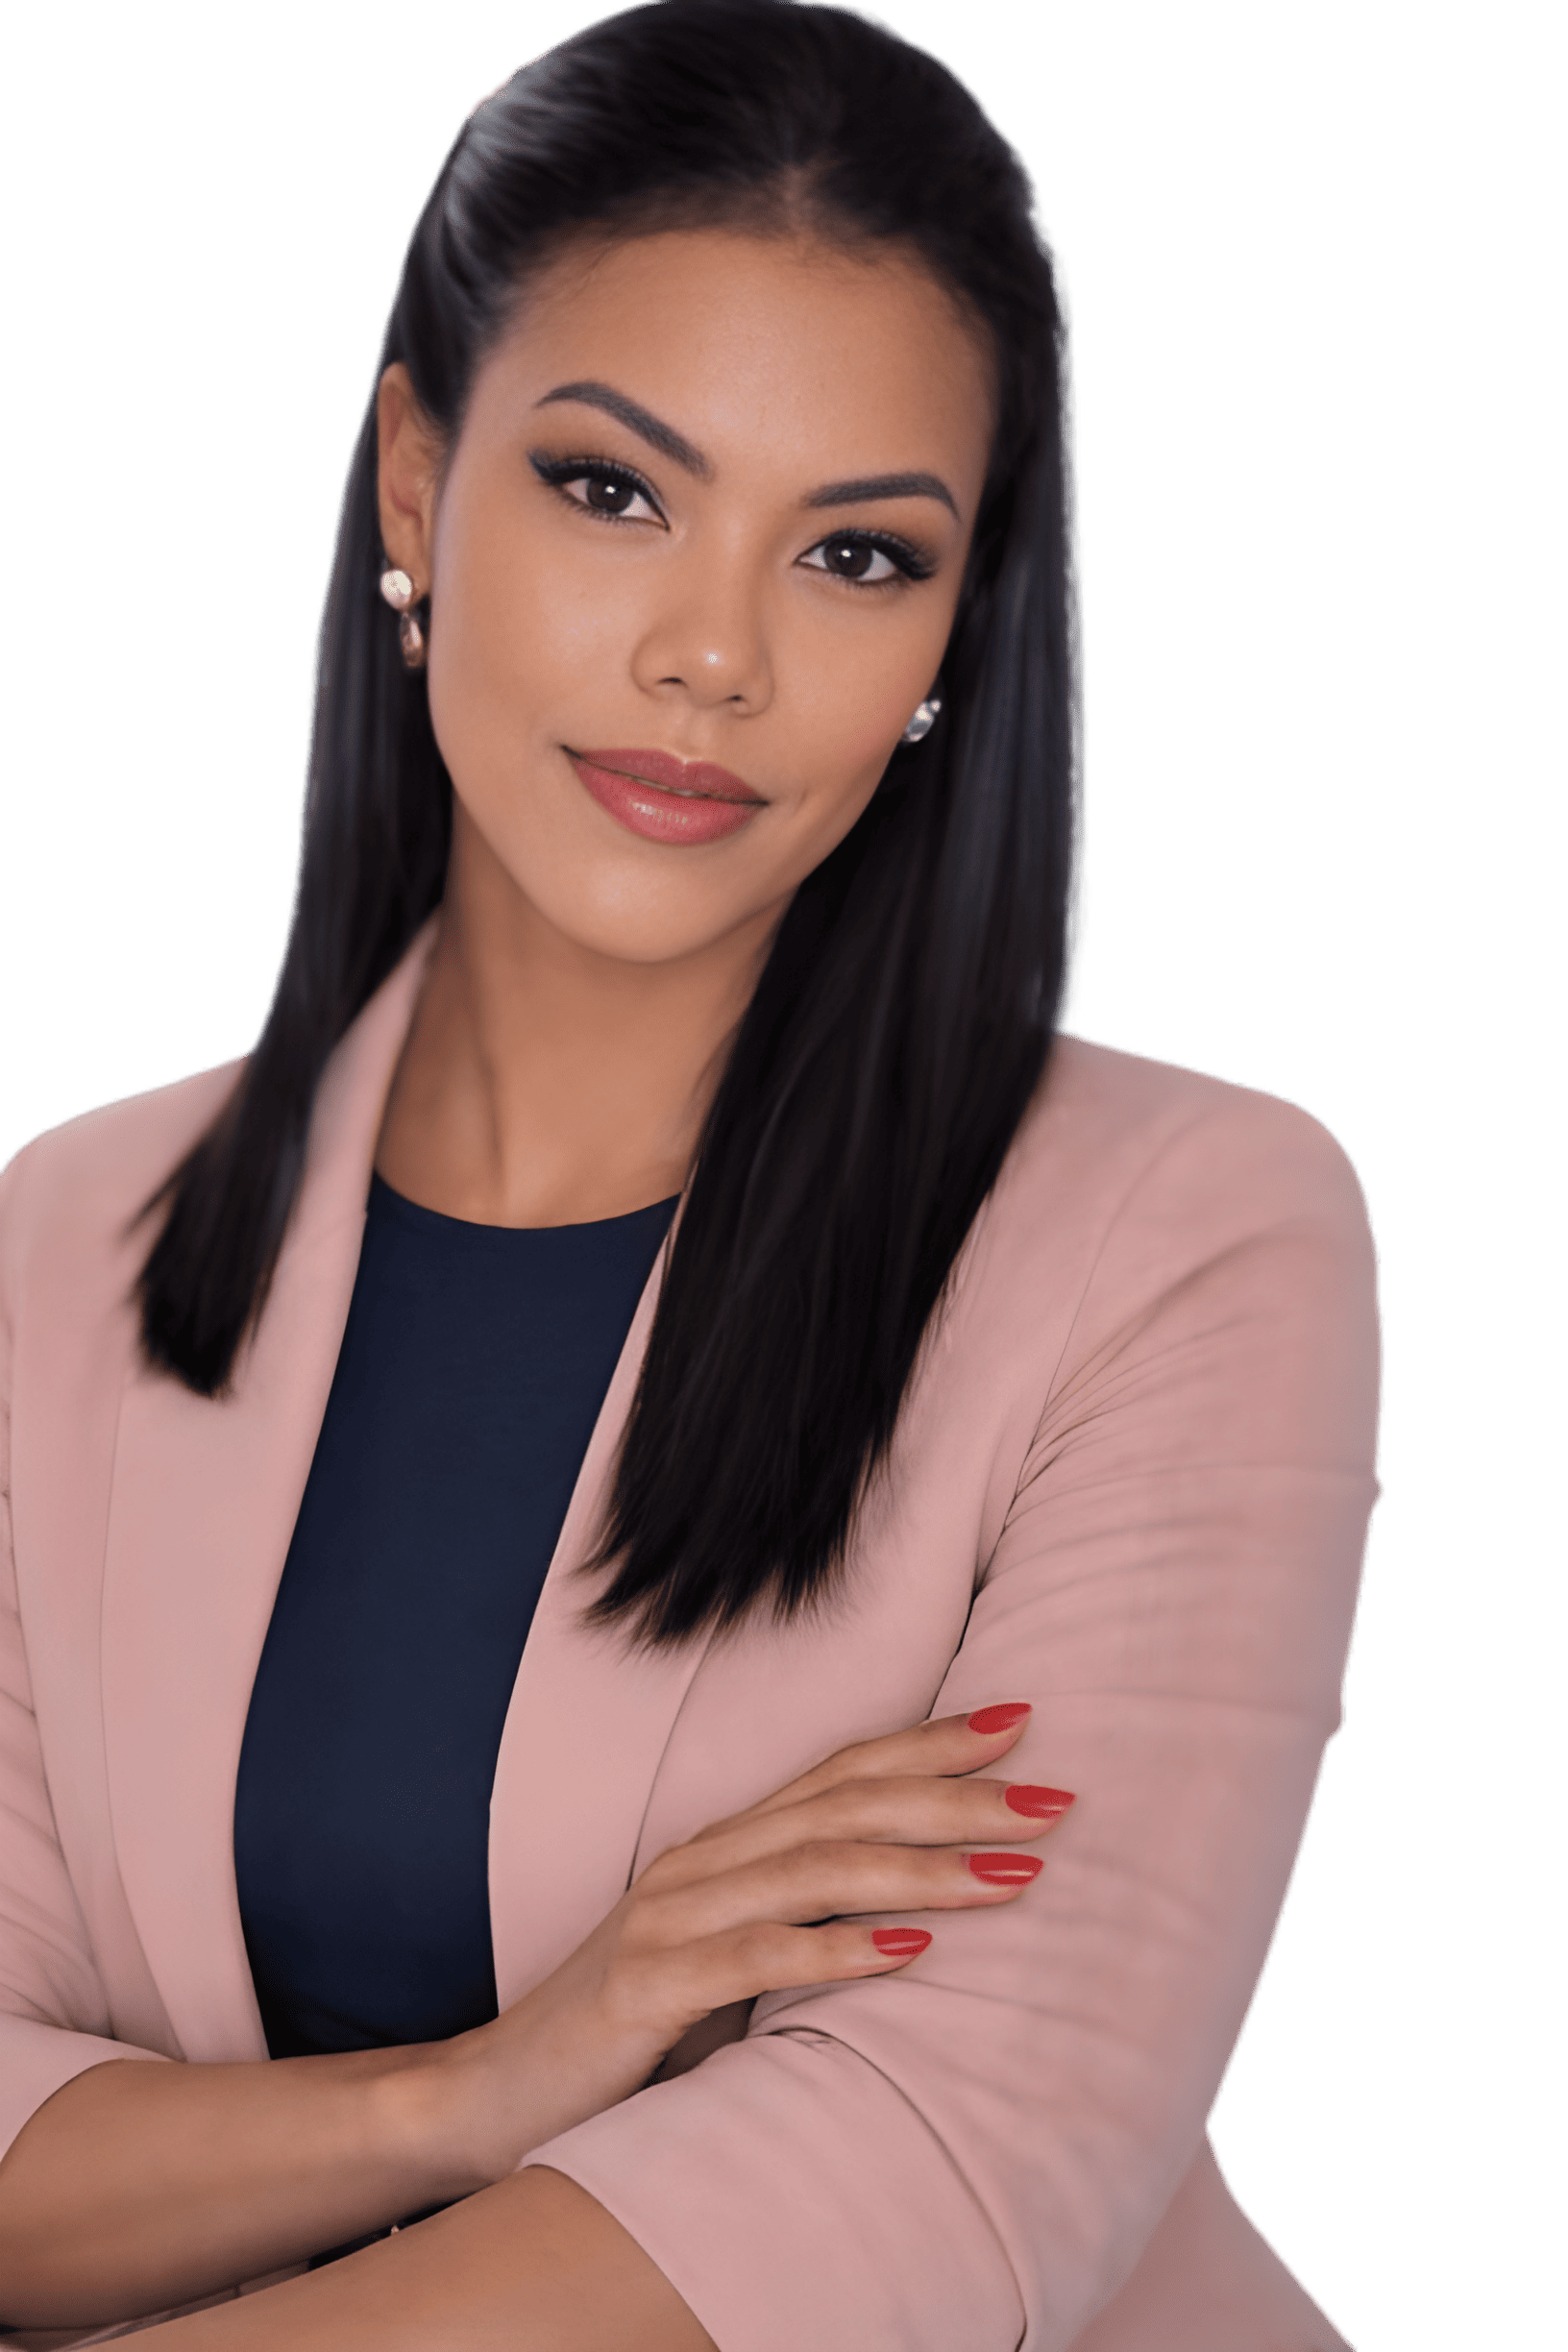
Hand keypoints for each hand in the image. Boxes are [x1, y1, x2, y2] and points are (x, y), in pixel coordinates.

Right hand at [436, 1702, 1072, 2182]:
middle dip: (956, 1797)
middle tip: (1052, 1798)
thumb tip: (922, 1905)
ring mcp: (670, 1917)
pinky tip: (907, 1950)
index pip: (842, 1771)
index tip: (1019, 1723)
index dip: (929, 1743)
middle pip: (846, 1806)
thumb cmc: (632, 2024)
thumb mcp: (728, 1952)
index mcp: (726, 1844)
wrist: (498, 2091)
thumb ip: (800, 1914)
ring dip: (921, 1868)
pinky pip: (756, 1958)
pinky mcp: (646, 1988)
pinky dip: (837, 1949)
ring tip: (1010, 1873)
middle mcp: (702, 1861)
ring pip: (815, 1871)